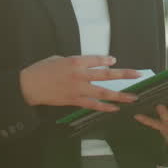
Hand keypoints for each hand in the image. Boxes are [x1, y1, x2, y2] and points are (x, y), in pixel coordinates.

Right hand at [19, 55, 140, 110]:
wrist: (29, 86)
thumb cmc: (42, 69)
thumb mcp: (59, 59)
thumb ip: (75, 62)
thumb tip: (88, 66)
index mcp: (75, 61)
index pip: (96, 59)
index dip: (107, 60)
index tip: (115, 61)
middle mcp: (80, 74)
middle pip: (106, 74)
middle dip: (124, 74)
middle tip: (138, 74)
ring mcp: (78, 89)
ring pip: (103, 92)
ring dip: (120, 95)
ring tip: (132, 97)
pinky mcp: (74, 101)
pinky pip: (93, 104)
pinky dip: (104, 107)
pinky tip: (115, 108)